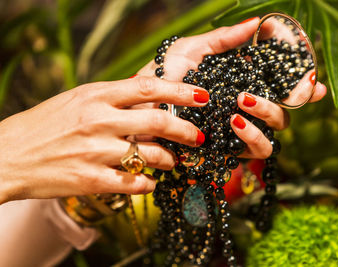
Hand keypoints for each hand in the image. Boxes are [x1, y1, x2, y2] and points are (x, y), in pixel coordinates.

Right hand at [0, 76, 208, 203]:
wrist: (8, 154)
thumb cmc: (45, 124)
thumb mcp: (78, 98)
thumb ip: (113, 98)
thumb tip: (150, 96)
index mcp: (97, 95)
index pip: (149, 88)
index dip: (180, 92)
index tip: (202, 96)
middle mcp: (99, 120)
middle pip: (158, 122)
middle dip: (186, 131)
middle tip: (199, 137)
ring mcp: (95, 151)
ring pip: (150, 155)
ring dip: (169, 160)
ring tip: (173, 161)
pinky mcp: (90, 180)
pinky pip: (133, 183)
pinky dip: (148, 184)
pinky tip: (149, 182)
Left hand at [139, 17, 326, 158]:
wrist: (141, 104)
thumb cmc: (163, 75)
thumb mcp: (193, 50)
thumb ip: (226, 39)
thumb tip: (258, 22)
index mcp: (243, 83)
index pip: (281, 85)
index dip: (304, 84)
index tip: (316, 80)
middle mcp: (246, 109)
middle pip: (287, 108)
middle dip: (296, 97)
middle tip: (294, 87)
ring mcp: (239, 131)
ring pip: (277, 131)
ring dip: (270, 113)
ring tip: (245, 101)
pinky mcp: (229, 151)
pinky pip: (258, 150)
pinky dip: (253, 134)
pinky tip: (236, 120)